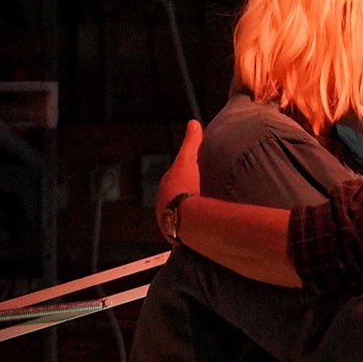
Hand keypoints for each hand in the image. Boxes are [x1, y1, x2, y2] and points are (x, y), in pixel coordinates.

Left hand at [153, 121, 203, 241]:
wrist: (186, 219)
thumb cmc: (184, 188)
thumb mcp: (188, 160)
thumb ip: (191, 142)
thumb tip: (194, 123)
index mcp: (164, 189)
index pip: (172, 180)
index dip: (182, 176)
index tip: (193, 176)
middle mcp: (161, 207)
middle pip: (173, 199)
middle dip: (183, 197)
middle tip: (199, 196)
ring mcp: (168, 223)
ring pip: (178, 216)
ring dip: (187, 215)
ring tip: (201, 216)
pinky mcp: (177, 237)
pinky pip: (185, 231)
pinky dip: (192, 228)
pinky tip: (201, 229)